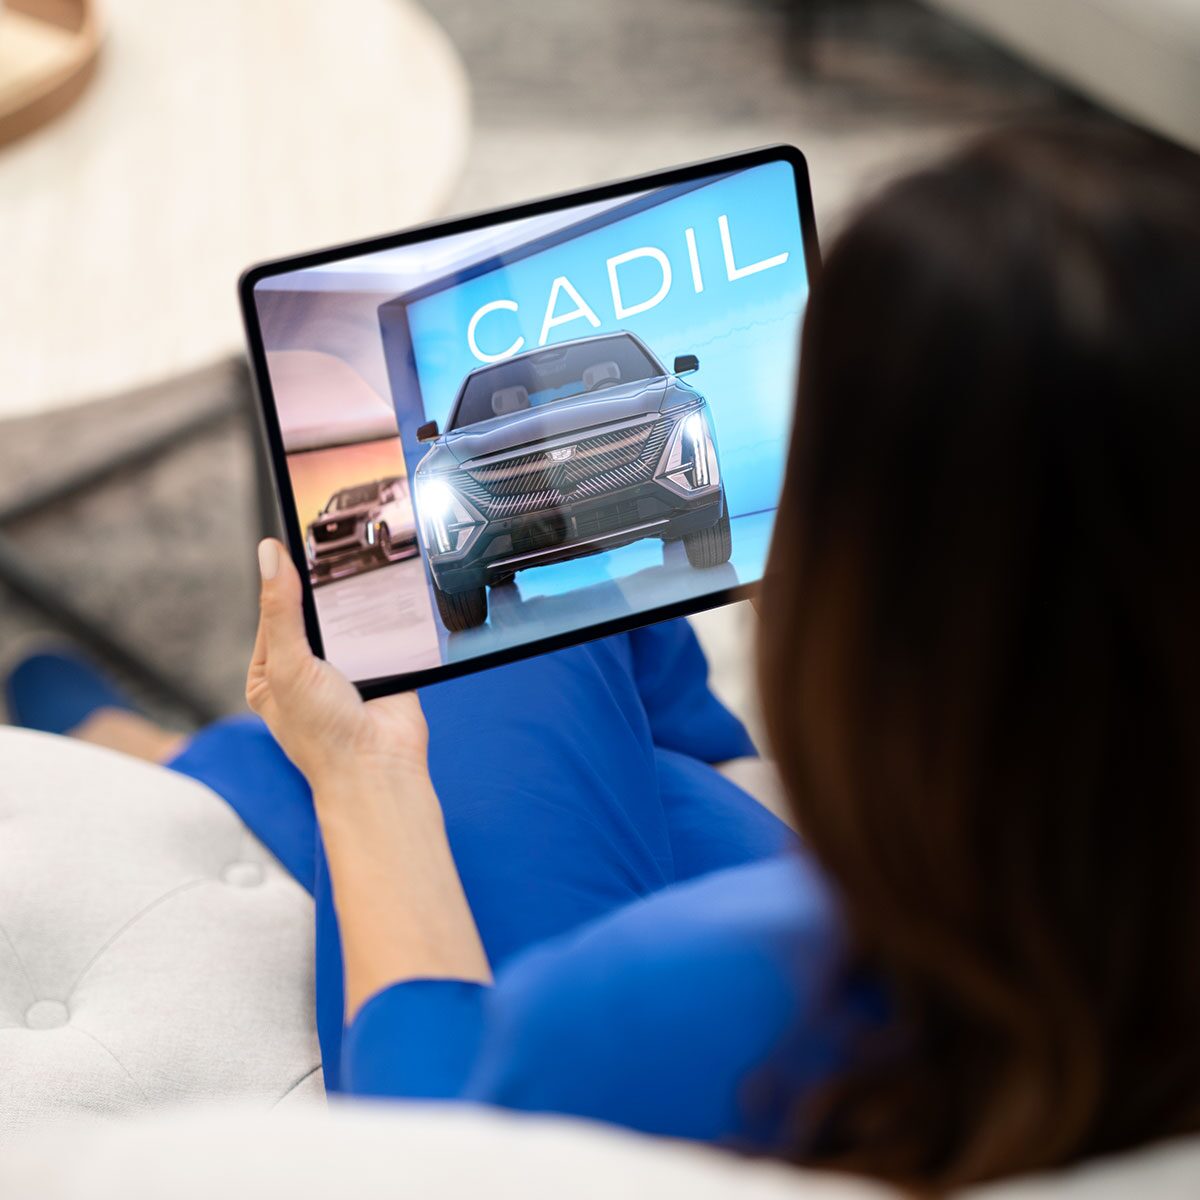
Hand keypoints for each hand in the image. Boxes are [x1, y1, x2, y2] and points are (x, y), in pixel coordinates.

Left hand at [246, 539, 427, 787]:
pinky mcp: (382, 667)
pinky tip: (392, 604)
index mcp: (271, 670)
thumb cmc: (322, 735)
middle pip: (314, 611)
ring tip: (369, 582)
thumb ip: (280, 609)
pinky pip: (384, 631)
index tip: (298, 539)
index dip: (286, 578)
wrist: (379, 768)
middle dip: (327, 593)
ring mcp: (346, 668)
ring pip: (350, 618)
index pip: (274, 610)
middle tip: (341, 557)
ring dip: (360, 605)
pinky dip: (388, 619)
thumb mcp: (289, 665)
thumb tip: (270, 554)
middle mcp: (306, 669)